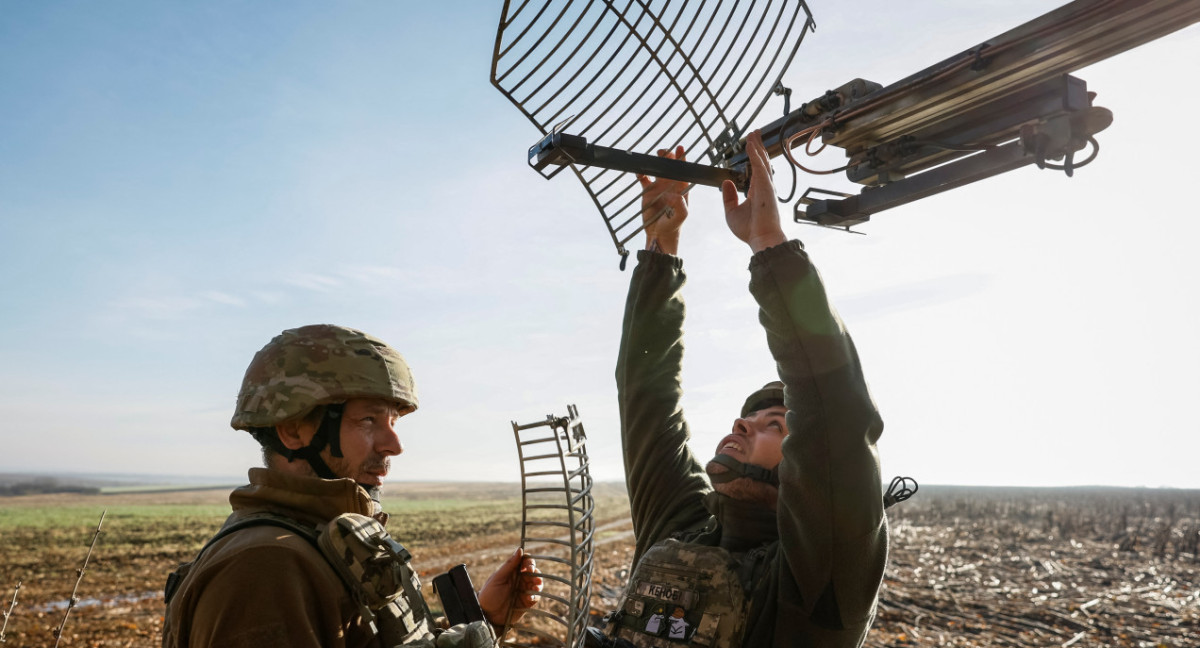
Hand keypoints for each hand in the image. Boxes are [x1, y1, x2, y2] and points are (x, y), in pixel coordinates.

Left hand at [477, 547, 542, 626]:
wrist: (487, 615)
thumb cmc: (489, 594)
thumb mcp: (498, 578)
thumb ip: (509, 564)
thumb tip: (520, 549)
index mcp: (512, 572)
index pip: (525, 562)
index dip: (529, 561)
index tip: (528, 566)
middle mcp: (520, 580)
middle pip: (534, 571)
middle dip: (535, 571)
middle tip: (531, 573)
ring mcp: (524, 591)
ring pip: (537, 583)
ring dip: (538, 583)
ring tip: (535, 586)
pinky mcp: (527, 602)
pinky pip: (536, 597)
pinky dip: (535, 595)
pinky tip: (529, 597)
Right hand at [637, 145, 688, 254]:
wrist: (660, 235)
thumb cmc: (673, 226)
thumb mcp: (681, 216)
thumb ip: (680, 205)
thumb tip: (672, 195)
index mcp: (681, 188)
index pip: (683, 170)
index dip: (683, 159)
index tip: (680, 149)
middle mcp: (671, 185)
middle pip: (670, 166)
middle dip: (668, 156)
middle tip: (663, 153)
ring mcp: (659, 187)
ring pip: (658, 169)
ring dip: (656, 161)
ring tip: (654, 157)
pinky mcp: (647, 192)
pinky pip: (644, 178)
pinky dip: (641, 173)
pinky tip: (639, 171)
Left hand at [721, 130, 786, 252]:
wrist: (760, 238)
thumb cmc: (749, 229)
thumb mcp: (732, 211)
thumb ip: (728, 197)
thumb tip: (726, 183)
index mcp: (756, 191)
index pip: (755, 169)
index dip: (753, 156)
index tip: (750, 145)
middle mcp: (763, 186)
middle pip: (761, 161)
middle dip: (758, 146)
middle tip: (755, 133)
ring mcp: (766, 185)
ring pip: (761, 160)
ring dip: (757, 146)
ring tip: (754, 133)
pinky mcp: (765, 186)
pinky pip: (759, 166)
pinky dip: (755, 154)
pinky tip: (751, 145)